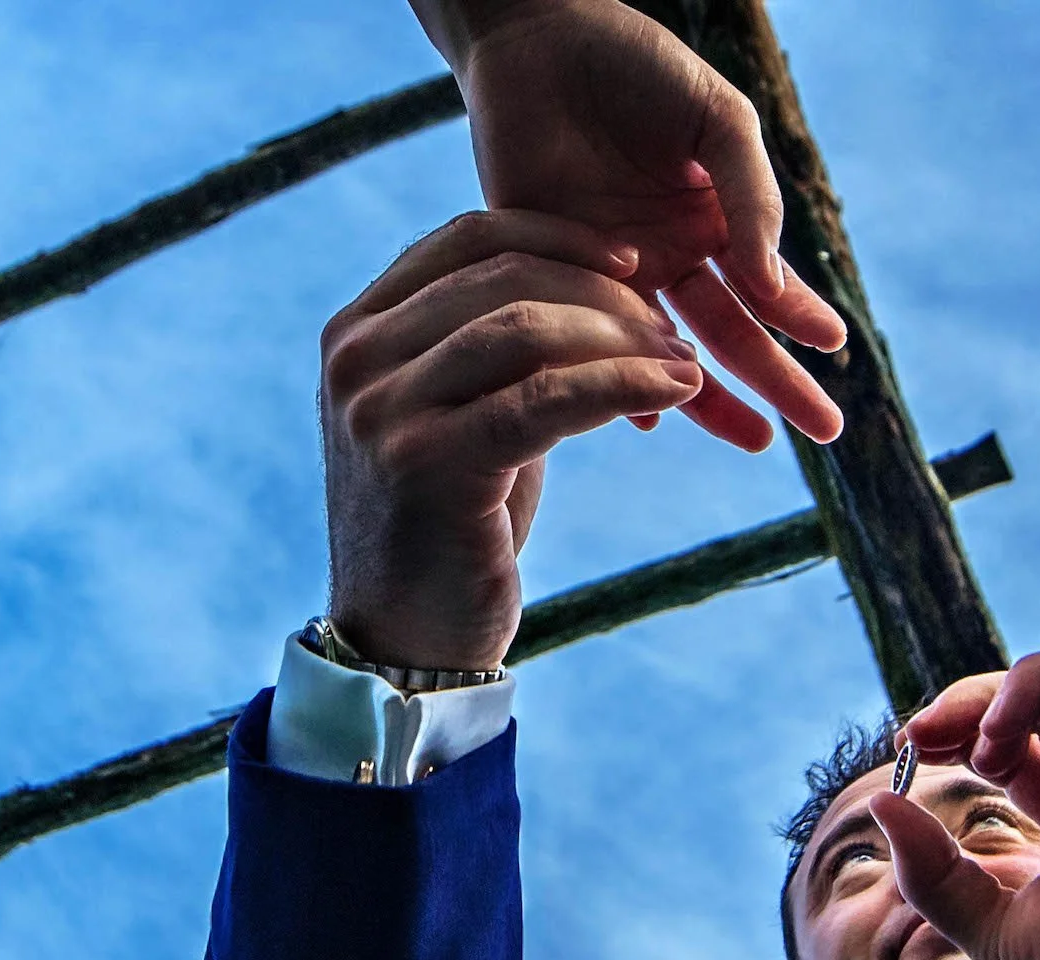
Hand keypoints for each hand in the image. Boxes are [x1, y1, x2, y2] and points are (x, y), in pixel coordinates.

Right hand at [322, 209, 703, 669]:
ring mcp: (384, 410)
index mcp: (355, 331)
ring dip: (623, 339)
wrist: (402, 641)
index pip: (468, 238)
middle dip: (605, 294)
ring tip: (684, 365)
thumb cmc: (446, 527)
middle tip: (672, 327)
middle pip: (505, 277)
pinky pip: (545, 399)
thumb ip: (487, 347)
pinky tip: (679, 392)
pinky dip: (622, 385)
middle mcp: (357, 360)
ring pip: (529, 328)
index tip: (628, 263)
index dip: (560, 237)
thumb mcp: (452, 416)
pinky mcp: (428, 463)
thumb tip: (583, 282)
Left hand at [415, 0, 847, 449]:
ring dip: (713, 398)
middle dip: (780, 380)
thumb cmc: (637, 66)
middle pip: (733, 332)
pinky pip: (593, 339)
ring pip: (670, 350)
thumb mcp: (717, 119)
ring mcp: (617, 271)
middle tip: (824, 430)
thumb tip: (772, 287)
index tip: (834, 347)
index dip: (802, 314)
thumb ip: (750, 197)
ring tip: (758, 441)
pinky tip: (649, 417)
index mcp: (715, 217)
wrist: (539, 41)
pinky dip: (618, 378)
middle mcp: (672, 254)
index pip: (769, 282)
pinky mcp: (559, 273)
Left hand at [869, 644, 1039, 959]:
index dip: (957, 739)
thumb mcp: (996, 930)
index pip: (1014, 751)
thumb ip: (936, 873)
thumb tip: (881, 805)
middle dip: (965, 708)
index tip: (907, 755)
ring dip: (1001, 689)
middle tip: (915, 736)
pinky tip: (997, 723)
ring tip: (959, 733)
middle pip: (1037, 709)